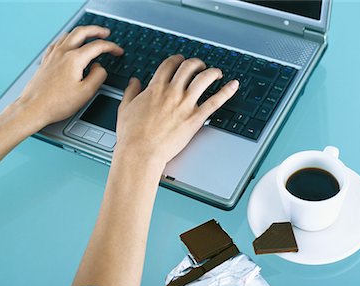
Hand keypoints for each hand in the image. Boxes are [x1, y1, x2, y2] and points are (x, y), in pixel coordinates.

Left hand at [0, 25, 122, 132]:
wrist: (34, 107)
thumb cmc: (57, 103)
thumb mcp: (86, 93)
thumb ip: (98, 76)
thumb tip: (100, 68)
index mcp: (74, 59)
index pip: (97, 46)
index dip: (111, 47)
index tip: (117, 51)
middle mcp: (62, 53)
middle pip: (82, 32)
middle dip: (96, 30)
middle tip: (105, 33)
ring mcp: (52, 55)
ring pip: (69, 34)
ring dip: (82, 32)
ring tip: (89, 36)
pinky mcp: (46, 61)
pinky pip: (58, 42)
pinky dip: (67, 39)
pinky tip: (68, 44)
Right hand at [115, 54, 238, 169]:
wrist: (141, 152)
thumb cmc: (131, 135)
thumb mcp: (125, 108)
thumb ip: (131, 92)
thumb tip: (134, 81)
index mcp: (155, 88)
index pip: (169, 65)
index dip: (176, 59)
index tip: (179, 60)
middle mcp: (172, 92)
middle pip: (188, 67)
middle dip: (195, 63)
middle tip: (199, 66)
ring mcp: (185, 104)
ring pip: (204, 78)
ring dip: (212, 71)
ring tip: (216, 72)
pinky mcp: (195, 118)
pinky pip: (215, 101)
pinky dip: (227, 91)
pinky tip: (234, 85)